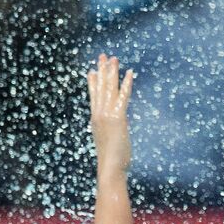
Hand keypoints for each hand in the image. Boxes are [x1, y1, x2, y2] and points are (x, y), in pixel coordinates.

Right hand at [87, 53, 133, 179]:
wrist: (110, 167)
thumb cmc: (111, 159)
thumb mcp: (108, 140)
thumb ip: (110, 131)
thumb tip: (115, 128)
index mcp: (96, 119)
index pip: (94, 97)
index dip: (93, 83)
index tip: (93, 70)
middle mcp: (99, 114)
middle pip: (100, 88)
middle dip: (102, 71)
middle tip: (103, 56)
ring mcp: (107, 115)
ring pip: (110, 89)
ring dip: (112, 72)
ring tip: (113, 58)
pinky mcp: (117, 117)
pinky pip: (123, 96)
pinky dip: (127, 84)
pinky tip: (130, 73)